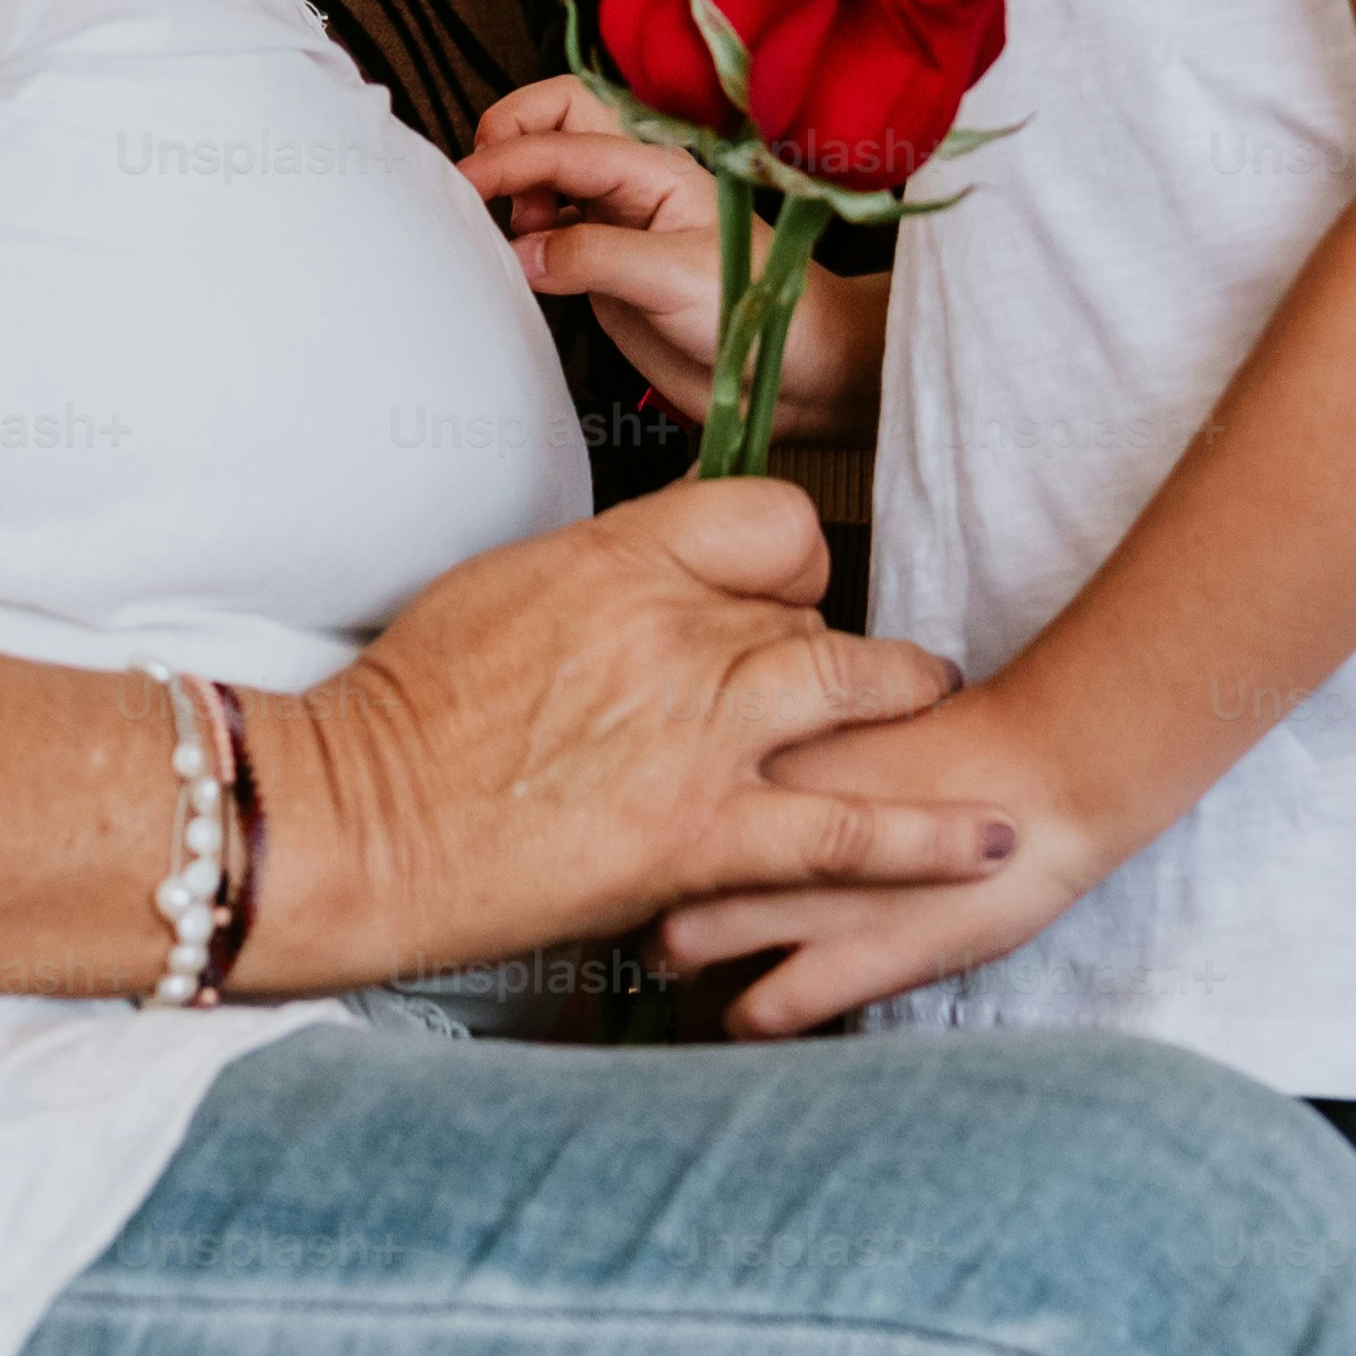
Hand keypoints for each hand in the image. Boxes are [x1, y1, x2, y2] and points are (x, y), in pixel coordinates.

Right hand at [238, 479, 1012, 999]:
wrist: (360, 821)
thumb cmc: (407, 711)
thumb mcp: (504, 588)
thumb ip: (598, 571)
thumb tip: (644, 568)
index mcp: (620, 555)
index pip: (770, 518)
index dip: (791, 559)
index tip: (780, 595)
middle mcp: (675, 628)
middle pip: (812, 601)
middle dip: (828, 641)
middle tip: (826, 680)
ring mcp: (698, 731)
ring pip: (854, 681)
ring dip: (900, 697)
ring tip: (937, 709)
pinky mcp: (703, 834)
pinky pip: (847, 832)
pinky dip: (929, 837)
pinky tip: (995, 837)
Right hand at [462, 77, 882, 437]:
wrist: (789, 372)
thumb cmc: (754, 309)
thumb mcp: (674, 278)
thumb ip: (592, 257)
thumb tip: (518, 252)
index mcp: (655, 168)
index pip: (562, 137)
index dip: (507, 156)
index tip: (464, 186)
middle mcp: (630, 186)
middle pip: (554, 122)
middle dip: (508, 139)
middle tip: (479, 190)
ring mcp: (613, 227)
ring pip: (545, 178)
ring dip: (512, 193)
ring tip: (508, 240)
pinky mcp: (602, 272)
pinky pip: (545, 237)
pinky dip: (517, 241)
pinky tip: (515, 268)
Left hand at [659, 686, 1126, 1039]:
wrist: (1051, 765)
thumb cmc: (963, 730)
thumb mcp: (852, 701)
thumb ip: (782, 716)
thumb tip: (732, 733)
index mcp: (759, 744)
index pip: (645, 779)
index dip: (630, 808)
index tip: (627, 817)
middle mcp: (762, 818)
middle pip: (645, 865)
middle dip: (636, 888)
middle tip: (643, 893)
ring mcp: (804, 896)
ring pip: (680, 942)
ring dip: (675, 955)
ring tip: (682, 957)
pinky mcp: (856, 960)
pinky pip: (761, 1014)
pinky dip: (747, 1020)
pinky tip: (752, 1011)